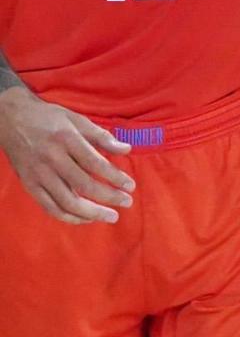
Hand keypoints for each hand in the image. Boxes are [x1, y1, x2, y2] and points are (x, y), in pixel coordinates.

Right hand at [0, 87, 134, 224]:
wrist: (11, 119)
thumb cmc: (49, 118)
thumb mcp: (77, 119)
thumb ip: (101, 136)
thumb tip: (126, 150)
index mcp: (66, 139)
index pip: (94, 163)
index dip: (114, 177)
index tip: (130, 186)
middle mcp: (51, 159)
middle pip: (82, 185)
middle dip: (108, 197)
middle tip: (127, 202)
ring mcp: (38, 175)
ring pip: (66, 202)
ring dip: (91, 213)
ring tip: (111, 216)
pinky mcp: (29, 186)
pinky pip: (50, 208)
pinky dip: (69, 217)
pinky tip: (86, 218)